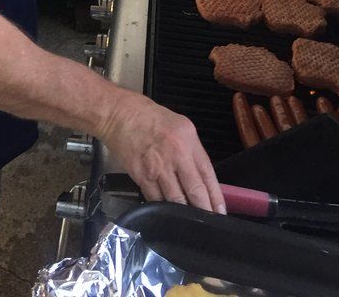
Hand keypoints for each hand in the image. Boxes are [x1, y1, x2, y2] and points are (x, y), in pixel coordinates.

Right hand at [100, 89, 225, 213]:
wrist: (118, 114)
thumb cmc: (149, 117)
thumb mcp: (180, 125)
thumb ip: (192, 150)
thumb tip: (200, 176)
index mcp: (188, 141)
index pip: (207, 174)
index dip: (215, 197)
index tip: (220, 212)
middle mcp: (176, 155)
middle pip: (195, 192)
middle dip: (204, 211)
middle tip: (209, 223)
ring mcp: (157, 168)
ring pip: (176, 201)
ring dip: (185, 214)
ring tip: (191, 223)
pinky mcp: (141, 177)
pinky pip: (156, 200)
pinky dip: (164, 210)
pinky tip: (169, 215)